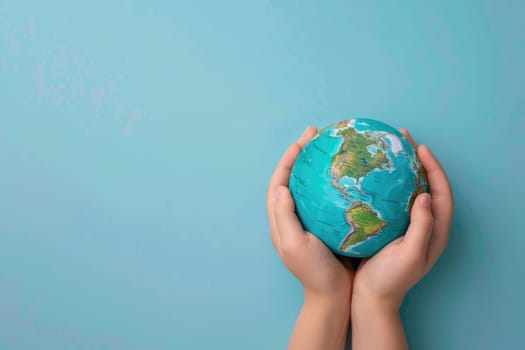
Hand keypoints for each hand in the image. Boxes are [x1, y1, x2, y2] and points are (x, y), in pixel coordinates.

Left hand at [266, 126, 352, 300]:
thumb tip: (281, 186)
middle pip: (293, 178)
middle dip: (301, 155)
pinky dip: (332, 182)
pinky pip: (326, 196)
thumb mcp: (294, 244)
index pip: (279, 181)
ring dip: (316, 165)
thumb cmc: (313, 271)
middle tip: (316, 135)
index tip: (301, 141)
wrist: (333, 295)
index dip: (288, 160)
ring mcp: (308, 220)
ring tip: (330, 147)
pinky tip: (348, 174)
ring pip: (310, 185)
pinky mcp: (324, 224)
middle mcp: (291, 216)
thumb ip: (284, 215)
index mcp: (280, 219)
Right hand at [352, 128, 453, 311]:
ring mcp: (407, 225)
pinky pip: (393, 198)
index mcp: (435, 231)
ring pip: (410, 189)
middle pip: (428, 185)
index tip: (420, 148)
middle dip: (419, 161)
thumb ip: (422, 227)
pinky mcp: (391, 226)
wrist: (371, 297)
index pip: (441, 192)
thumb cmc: (390, 279)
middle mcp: (425, 225)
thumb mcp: (410, 255)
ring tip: (389, 149)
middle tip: (403, 139)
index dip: (433, 168)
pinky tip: (372, 174)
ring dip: (402, 168)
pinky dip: (387, 183)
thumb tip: (426, 196)